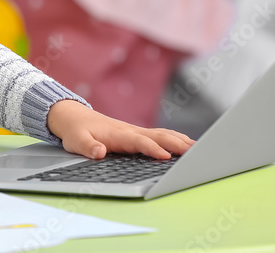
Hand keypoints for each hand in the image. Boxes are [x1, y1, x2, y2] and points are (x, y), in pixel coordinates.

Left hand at [46, 99, 194, 159]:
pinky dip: (176, 140)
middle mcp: (131, 131)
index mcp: (119, 134)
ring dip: (180, 141)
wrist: (74, 117)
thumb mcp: (76, 140)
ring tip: (199, 150)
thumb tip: (99, 151)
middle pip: (158, 136)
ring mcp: (136, 131)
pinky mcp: (137, 134)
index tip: (166, 157)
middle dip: (176, 144)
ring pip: (162, 134)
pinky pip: (160, 136)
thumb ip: (87, 146)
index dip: (153, 149)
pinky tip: (187, 145)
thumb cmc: (76, 131)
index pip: (139, 141)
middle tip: (196, 153)